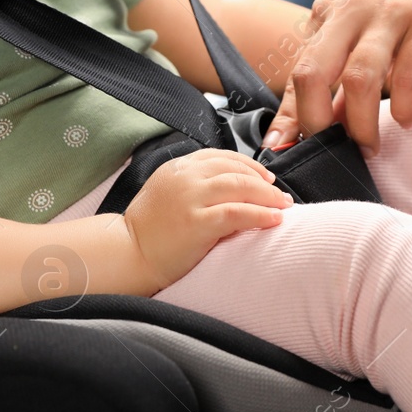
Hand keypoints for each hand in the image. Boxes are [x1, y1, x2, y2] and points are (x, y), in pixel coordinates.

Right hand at [122, 148, 292, 289]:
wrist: (127, 255)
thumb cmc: (147, 231)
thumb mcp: (169, 194)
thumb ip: (195, 185)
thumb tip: (234, 190)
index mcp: (177, 167)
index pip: (222, 157)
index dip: (249, 165)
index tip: (265, 177)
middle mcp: (185, 177)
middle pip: (236, 170)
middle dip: (264, 182)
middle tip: (280, 195)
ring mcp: (191, 198)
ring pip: (241, 187)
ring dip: (268, 196)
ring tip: (283, 206)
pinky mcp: (198, 223)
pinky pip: (238, 213)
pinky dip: (261, 215)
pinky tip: (274, 220)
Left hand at [262, 0, 411, 156]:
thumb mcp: (363, 18)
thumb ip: (343, 65)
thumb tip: (322, 123)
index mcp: (329, 13)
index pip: (298, 72)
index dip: (288, 117)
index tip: (281, 151)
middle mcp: (352, 12)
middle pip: (313, 73)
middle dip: (314, 123)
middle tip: (330, 153)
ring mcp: (392, 14)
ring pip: (359, 77)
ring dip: (360, 123)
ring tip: (369, 146)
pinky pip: (410, 69)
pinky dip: (404, 103)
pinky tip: (405, 119)